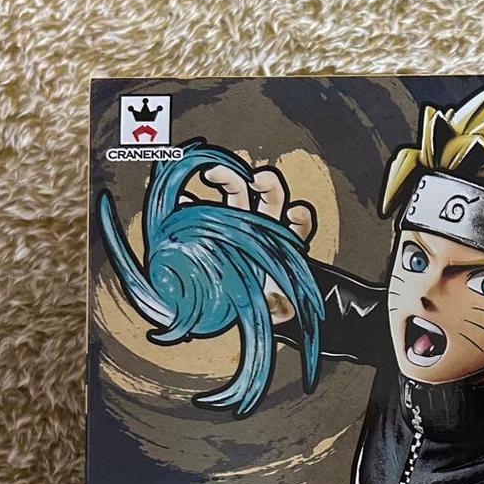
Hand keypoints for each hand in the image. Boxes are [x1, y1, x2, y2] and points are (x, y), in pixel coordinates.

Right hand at [193, 165, 315, 323]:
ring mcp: (238, 224)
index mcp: (282, 245)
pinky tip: (184, 202)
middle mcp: (263, 228)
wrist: (242, 307)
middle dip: (268, 184)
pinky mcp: (215, 228)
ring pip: (239, 192)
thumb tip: (273, 301)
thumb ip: (279, 306)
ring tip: (212, 174)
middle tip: (255, 181)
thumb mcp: (275, 309)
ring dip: (228, 178)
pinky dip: (192, 204)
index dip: (300, 216)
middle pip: (271, 197)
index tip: (293, 213)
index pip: (298, 225)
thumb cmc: (264, 304)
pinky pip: (204, 210)